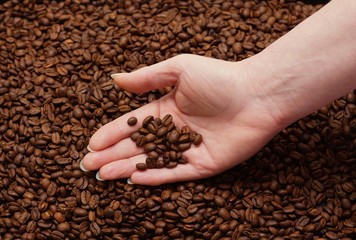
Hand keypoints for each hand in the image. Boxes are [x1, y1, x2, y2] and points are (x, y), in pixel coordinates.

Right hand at [80, 54, 282, 184]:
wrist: (257, 95)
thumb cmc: (219, 78)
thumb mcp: (179, 69)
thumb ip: (147, 78)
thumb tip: (115, 79)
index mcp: (167, 108)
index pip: (133, 124)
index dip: (112, 133)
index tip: (92, 143)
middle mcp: (174, 131)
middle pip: (137, 146)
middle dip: (112, 155)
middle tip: (88, 165)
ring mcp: (188, 149)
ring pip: (151, 161)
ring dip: (126, 168)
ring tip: (103, 175)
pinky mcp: (204, 164)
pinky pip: (176, 173)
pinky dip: (155, 176)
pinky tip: (134, 178)